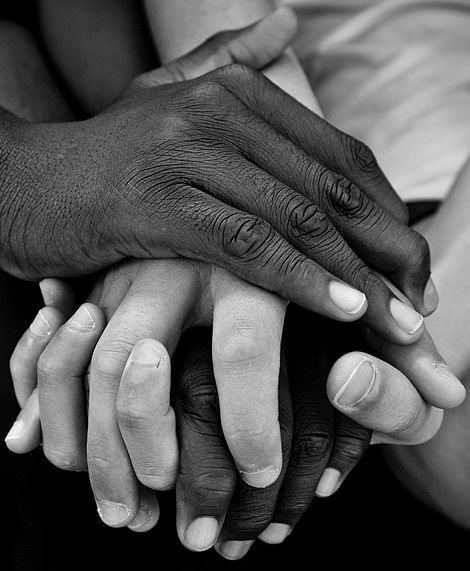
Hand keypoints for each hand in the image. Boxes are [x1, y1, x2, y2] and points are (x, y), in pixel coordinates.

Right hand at [0, 9, 433, 346]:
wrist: (24, 186)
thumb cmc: (107, 159)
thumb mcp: (166, 99)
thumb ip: (228, 58)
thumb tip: (283, 22)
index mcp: (236, 92)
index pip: (341, 159)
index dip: (388, 216)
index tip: (413, 267)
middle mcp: (218, 113)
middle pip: (332, 190)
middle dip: (388, 253)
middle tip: (422, 303)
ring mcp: (187, 154)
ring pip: (298, 220)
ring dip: (358, 277)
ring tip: (397, 322)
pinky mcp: (158, 203)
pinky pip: (248, 245)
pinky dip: (301, 280)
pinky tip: (341, 310)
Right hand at [8, 271, 463, 542]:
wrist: (294, 238)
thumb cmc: (340, 301)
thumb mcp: (382, 335)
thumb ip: (397, 374)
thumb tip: (352, 380)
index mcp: (258, 263)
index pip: (247, 348)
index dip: (253, 427)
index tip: (262, 479)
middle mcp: (184, 263)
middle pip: (136, 363)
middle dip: (143, 451)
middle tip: (179, 520)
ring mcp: (132, 276)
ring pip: (87, 366)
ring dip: (95, 447)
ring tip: (124, 513)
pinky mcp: (101, 292)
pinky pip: (56, 354)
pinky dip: (49, 405)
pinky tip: (54, 451)